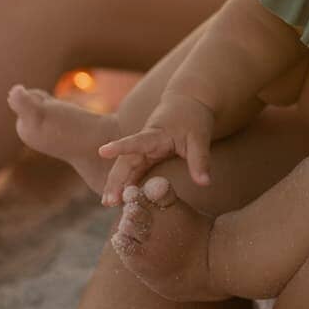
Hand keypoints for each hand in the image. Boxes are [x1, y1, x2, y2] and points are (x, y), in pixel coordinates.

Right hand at [97, 94, 214, 207]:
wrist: (189, 104)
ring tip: (108, 203)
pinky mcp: (146, 155)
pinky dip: (126, 183)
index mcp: (154, 134)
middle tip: (108, 201)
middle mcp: (144, 142)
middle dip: (115, 180)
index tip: (103, 151)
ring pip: (125, 167)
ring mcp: (143, 149)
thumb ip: (200, 160)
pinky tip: (120, 199)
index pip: (135, 141)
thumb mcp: (200, 138)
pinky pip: (133, 170)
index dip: (120, 147)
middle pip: (125, 161)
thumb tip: (205, 183)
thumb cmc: (194, 119)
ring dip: (117, 184)